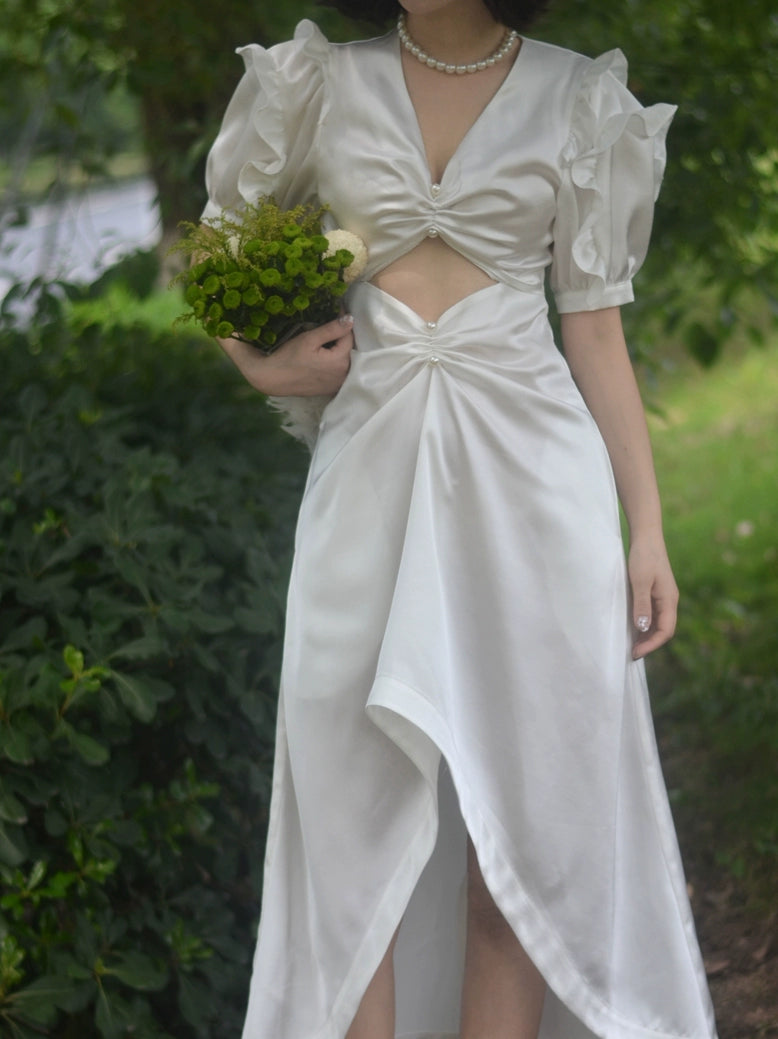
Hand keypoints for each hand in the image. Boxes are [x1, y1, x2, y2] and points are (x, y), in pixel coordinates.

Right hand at [217, 314, 354, 395]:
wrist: (273, 379)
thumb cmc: (289, 357)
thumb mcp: (310, 339)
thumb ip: (332, 329)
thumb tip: (351, 319)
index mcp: (341, 361)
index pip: (349, 336)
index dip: (343, 322)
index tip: (337, 310)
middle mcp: (344, 375)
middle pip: (350, 350)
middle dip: (343, 336)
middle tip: (333, 323)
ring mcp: (337, 384)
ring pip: (346, 361)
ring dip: (341, 350)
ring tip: (330, 338)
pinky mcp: (331, 389)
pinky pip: (340, 372)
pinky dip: (337, 363)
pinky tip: (326, 356)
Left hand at [628, 535, 678, 659]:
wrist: (646, 537)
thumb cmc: (643, 557)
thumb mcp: (640, 581)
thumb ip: (642, 605)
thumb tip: (643, 628)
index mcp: (669, 600)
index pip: (665, 631)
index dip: (652, 644)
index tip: (636, 652)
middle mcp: (669, 601)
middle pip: (663, 630)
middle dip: (649, 643)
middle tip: (631, 653)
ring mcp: (662, 597)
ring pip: (657, 623)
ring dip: (646, 636)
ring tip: (631, 645)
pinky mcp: (654, 593)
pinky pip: (652, 615)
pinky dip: (644, 625)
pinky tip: (632, 628)